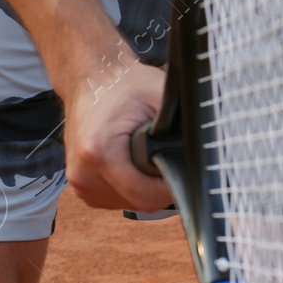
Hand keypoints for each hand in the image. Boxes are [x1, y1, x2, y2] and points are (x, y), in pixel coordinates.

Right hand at [62, 57, 171, 212]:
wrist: (91, 79)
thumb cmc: (127, 85)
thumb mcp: (161, 97)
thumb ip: (182, 128)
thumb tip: (204, 155)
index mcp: (99, 153)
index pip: (146, 197)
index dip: (171, 187)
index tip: (181, 166)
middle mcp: (83, 173)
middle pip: (139, 202)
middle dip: (158, 184)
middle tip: (162, 152)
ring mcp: (79, 183)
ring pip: (128, 202)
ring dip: (143, 186)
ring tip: (143, 153)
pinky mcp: (80, 186)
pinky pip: (116, 198)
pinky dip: (129, 185)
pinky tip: (131, 161)